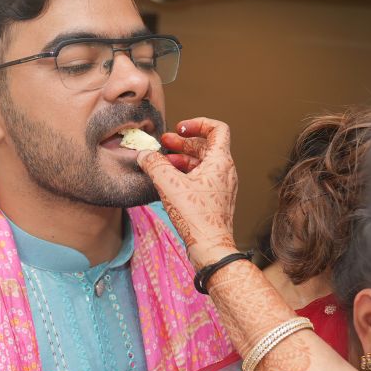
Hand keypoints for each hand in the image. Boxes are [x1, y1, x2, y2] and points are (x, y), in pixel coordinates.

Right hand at [137, 117, 239, 265]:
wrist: (211, 247)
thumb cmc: (198, 218)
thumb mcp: (170, 185)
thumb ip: (154, 165)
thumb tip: (145, 155)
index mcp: (220, 161)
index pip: (217, 129)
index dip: (197, 124)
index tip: (180, 128)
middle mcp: (224, 171)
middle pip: (205, 146)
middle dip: (183, 143)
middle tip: (164, 143)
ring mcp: (221, 186)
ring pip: (202, 163)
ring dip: (182, 159)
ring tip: (162, 163)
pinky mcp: (215, 199)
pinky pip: (201, 178)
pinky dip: (185, 174)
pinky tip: (168, 181)